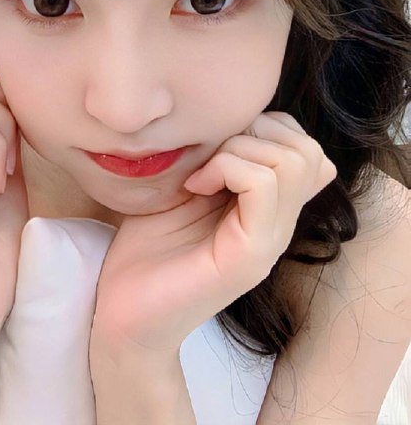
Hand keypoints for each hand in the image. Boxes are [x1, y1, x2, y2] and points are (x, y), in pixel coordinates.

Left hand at [90, 112, 336, 353]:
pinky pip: (263, 186)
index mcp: (267, 209)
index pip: (306, 149)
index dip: (266, 128)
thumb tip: (223, 118)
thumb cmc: (147, 247)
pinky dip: (226, 168)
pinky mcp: (248, 258)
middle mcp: (278, 226)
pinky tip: (194, 187)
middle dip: (256, 132)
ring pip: (293, 162)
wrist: (124, 316)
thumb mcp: (182, 188)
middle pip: (309, 151)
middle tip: (211, 156)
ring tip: (201, 174)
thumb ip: (212, 158)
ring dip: (239, 150)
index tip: (217, 145)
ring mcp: (268, 243)